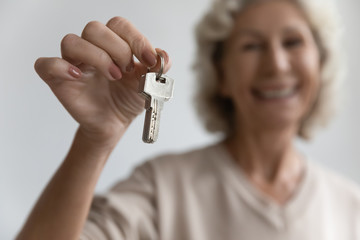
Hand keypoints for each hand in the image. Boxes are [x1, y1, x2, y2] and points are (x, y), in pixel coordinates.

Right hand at [35, 17, 170, 145]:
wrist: (115, 124)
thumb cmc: (127, 100)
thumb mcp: (149, 84)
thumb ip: (157, 68)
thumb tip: (163, 56)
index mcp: (113, 45)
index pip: (118, 25)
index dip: (135, 39)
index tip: (149, 60)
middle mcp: (91, 49)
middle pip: (94, 28)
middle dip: (117, 48)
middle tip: (127, 70)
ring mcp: (73, 63)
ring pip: (72, 41)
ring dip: (96, 57)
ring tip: (113, 76)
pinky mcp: (58, 80)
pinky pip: (46, 64)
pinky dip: (60, 67)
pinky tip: (79, 77)